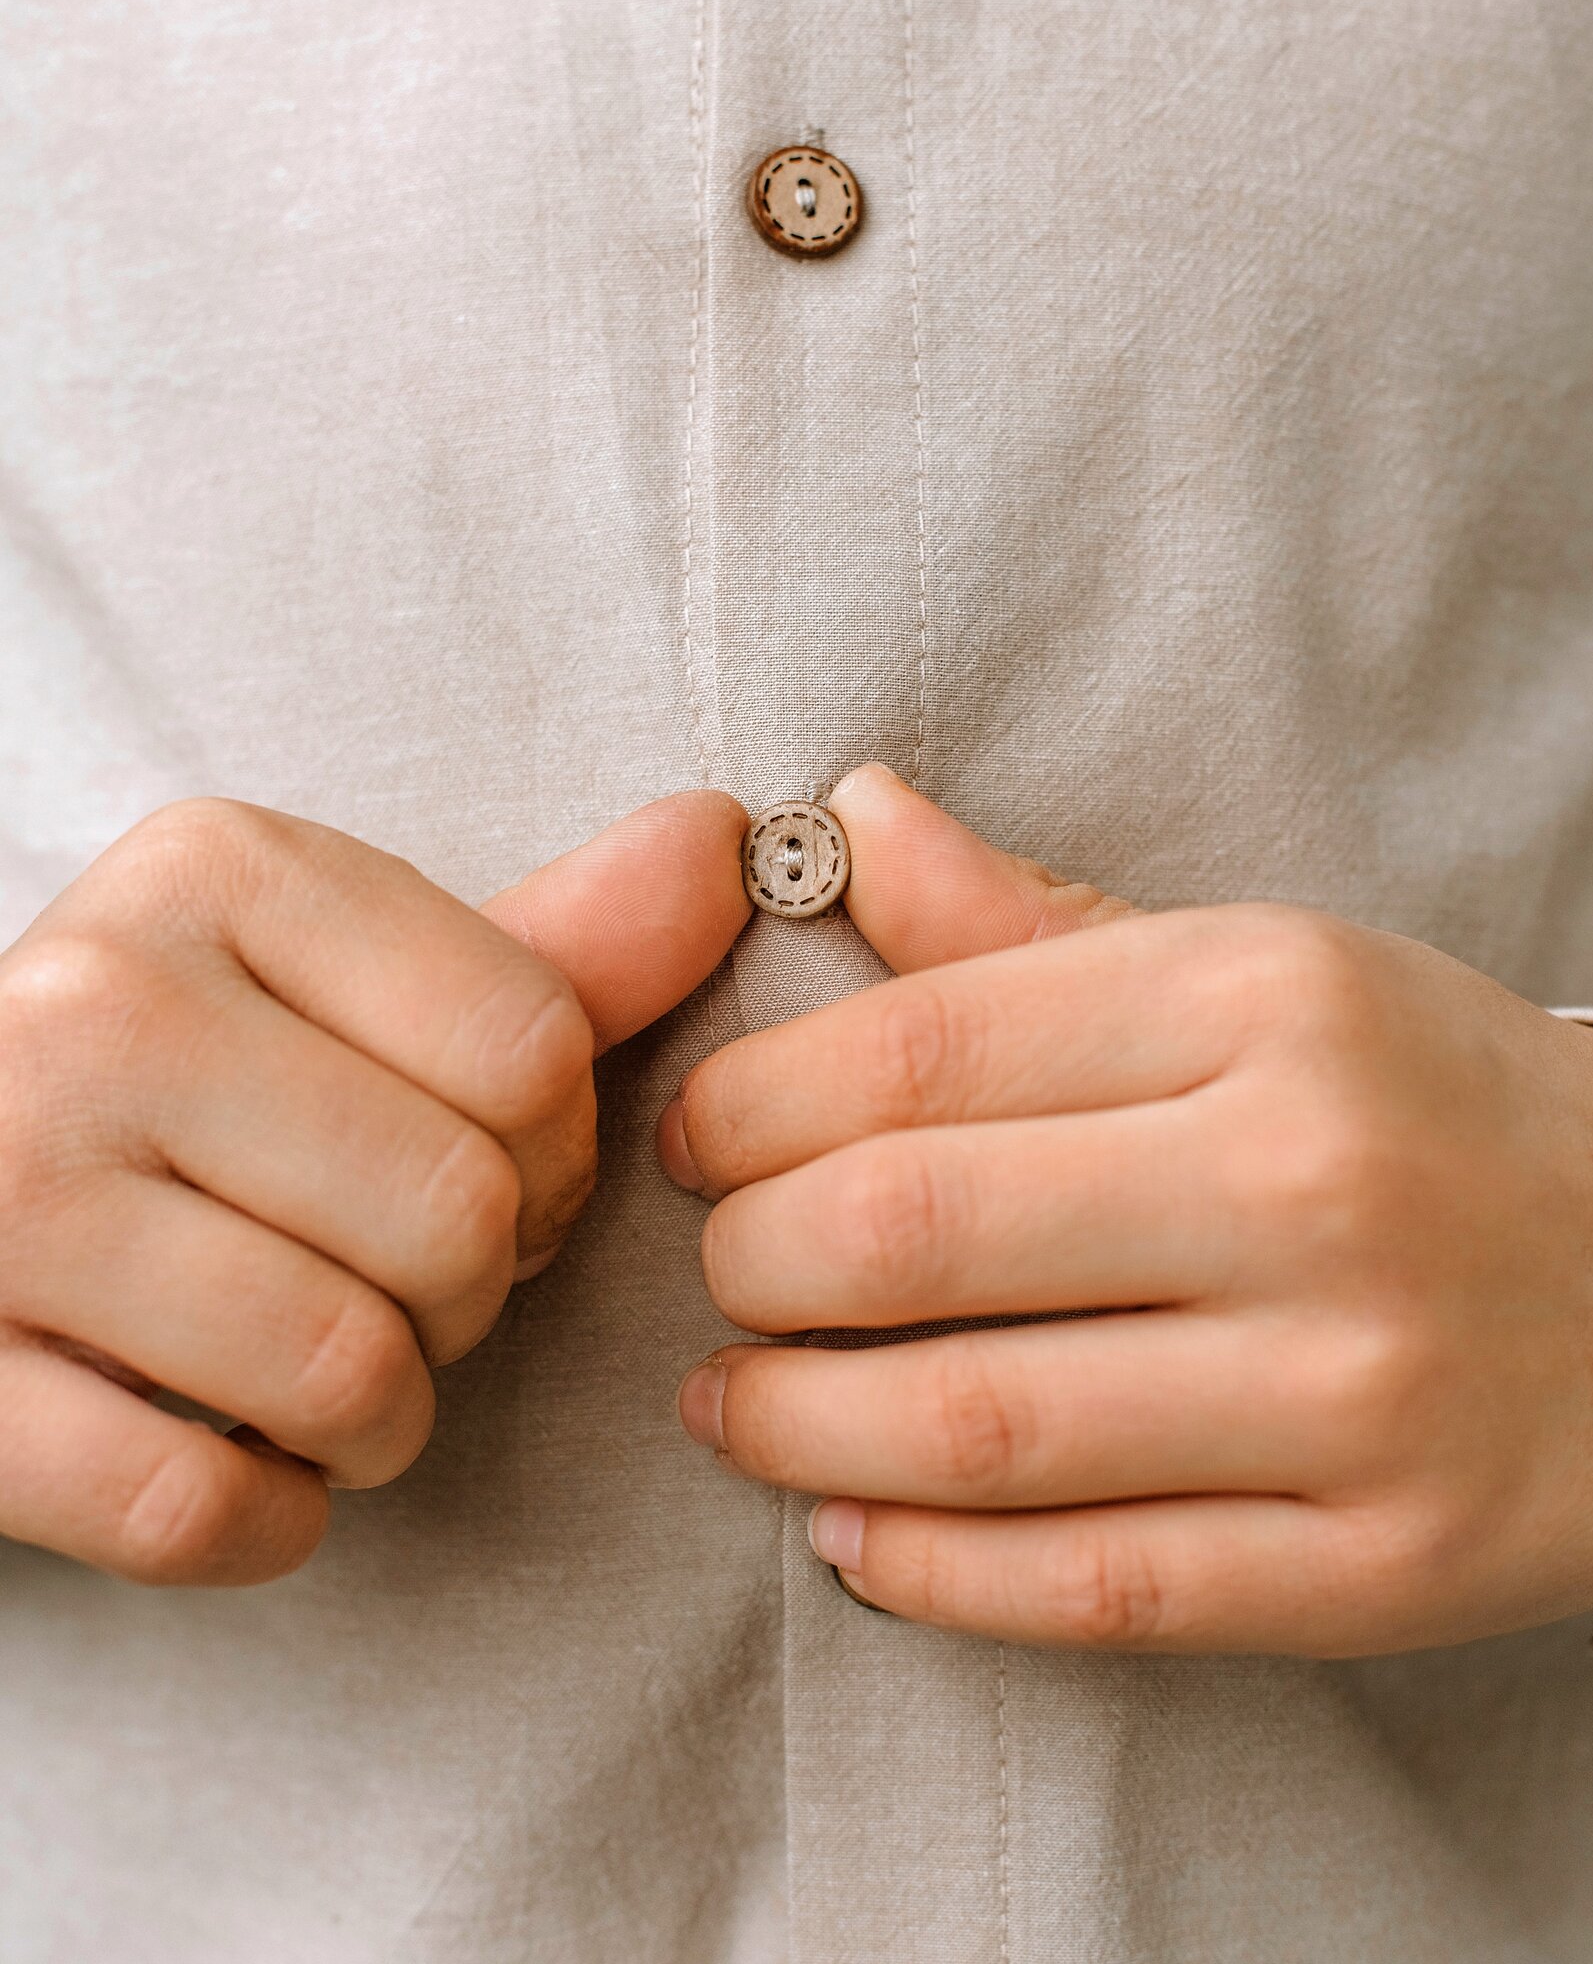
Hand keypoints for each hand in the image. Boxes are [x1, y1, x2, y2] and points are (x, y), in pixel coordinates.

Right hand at [0, 790, 748, 1584]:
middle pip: (456, 1212)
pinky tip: (247, 1465)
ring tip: (334, 1379)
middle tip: (406, 1295)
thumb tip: (723, 842)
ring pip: (342, 1367)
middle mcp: (97, 1002)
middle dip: (473, 1299)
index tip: (500, 1187)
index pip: (534, 1051)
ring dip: (383, 1421)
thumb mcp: (348, 987)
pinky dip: (268, 1520)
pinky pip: (195, 1505)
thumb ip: (548, 947)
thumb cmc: (180, 1090)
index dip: (558, 1163)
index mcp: (221, 873)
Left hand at [661, 764, 1592, 1656]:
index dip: (750, 1103)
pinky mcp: (1381, 1563)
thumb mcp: (1260, 966)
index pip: (918, 1045)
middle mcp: (1309, 1181)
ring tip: (733, 1405)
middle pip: (915, 1231)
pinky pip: (1099, 1588)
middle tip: (721, 1273)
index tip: (695, 1140)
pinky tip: (850, 1536)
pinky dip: (933, 1574)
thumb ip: (1030, 919)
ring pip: (980, 1425)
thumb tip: (846, 815)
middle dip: (753, 1264)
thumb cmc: (1426, 1102)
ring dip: (799, 1425)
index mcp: (1260, 1000)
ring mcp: (1355, 1389)